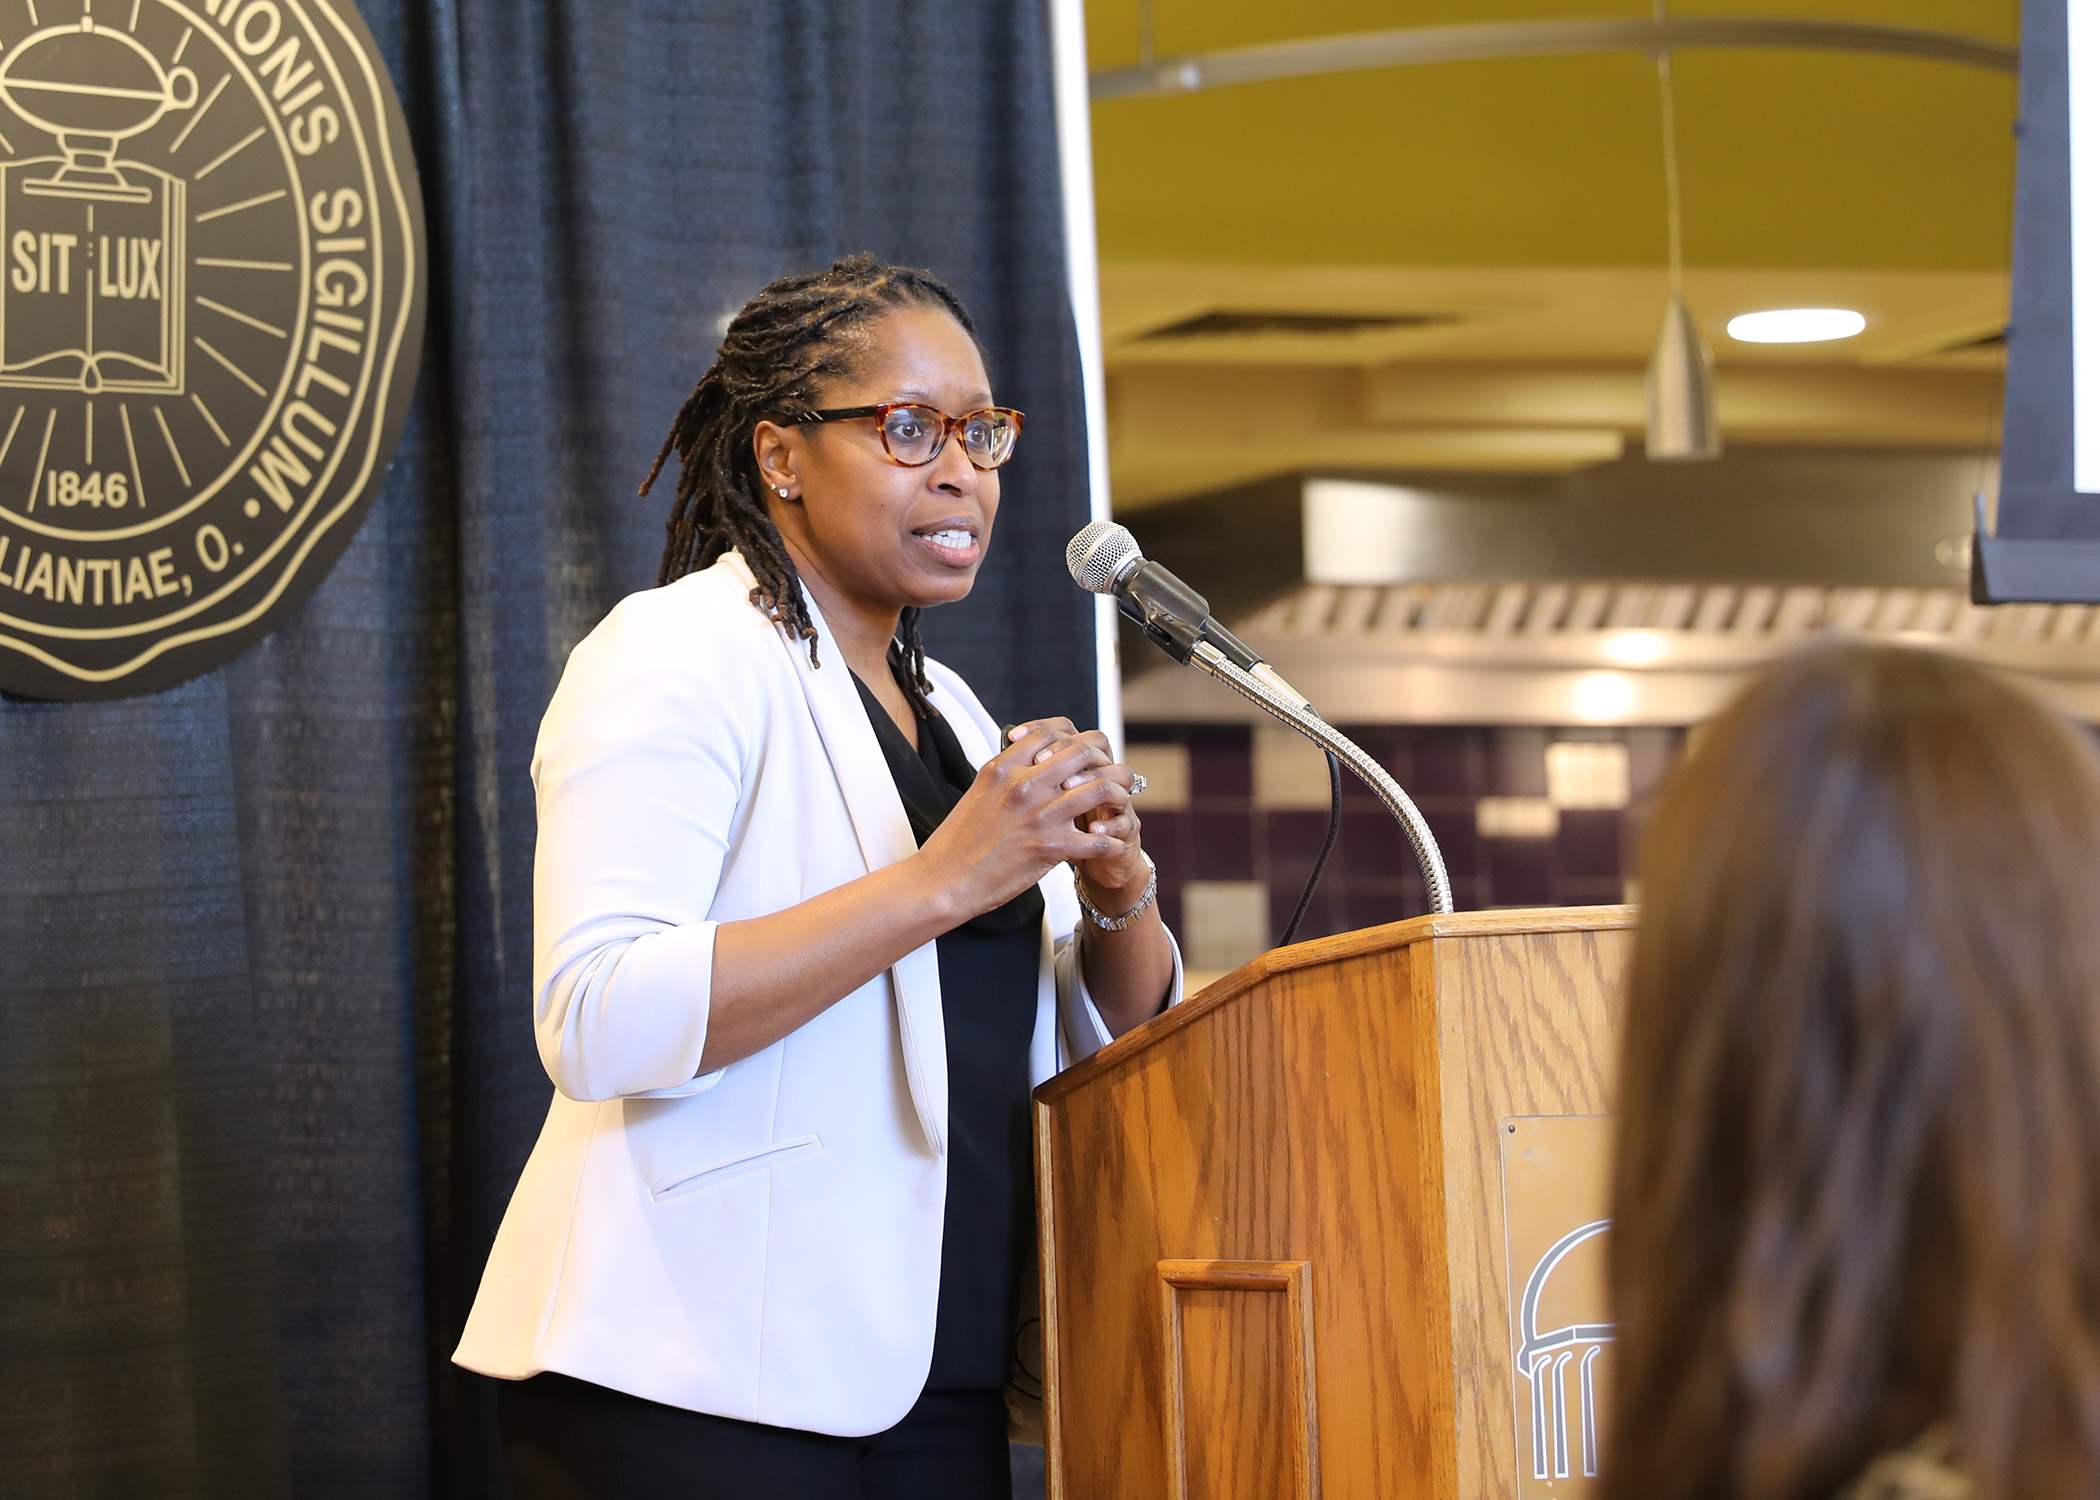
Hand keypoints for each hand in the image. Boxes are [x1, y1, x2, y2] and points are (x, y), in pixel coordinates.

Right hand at [914, 718, 1127, 919]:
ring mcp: (1041, 815)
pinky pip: (1099, 839)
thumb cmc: (956, 841)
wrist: (944, 880)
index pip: (1051, 731)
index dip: (1073, 736)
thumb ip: (1006, 772)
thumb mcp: (978, 791)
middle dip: (1103, 760)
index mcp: (1004, 767)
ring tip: (1121, 801)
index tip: (1080, 750)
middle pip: (1083, 752)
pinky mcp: (1051, 848)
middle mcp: (1025, 784)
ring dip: (1118, 793)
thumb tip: (1029, 757)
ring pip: (1101, 788)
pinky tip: (1109, 842)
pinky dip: (1111, 840)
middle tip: (1109, 772)